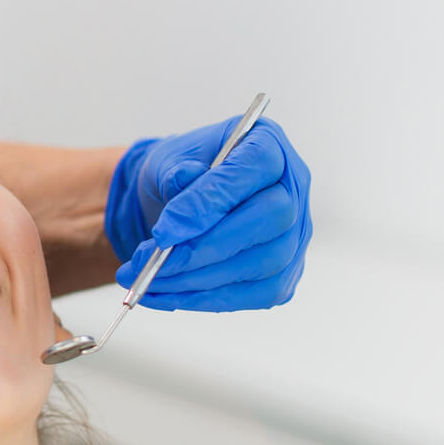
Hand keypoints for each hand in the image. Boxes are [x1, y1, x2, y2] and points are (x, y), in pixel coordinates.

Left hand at [102, 115, 311, 311]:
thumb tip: (184, 182)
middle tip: (151, 263)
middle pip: (269, 221)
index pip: (252, 169)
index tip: (162, 231)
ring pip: (264, 264)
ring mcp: (296, 234)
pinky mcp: (286, 272)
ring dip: (199, 280)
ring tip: (147, 281)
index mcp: (267, 144)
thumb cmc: (179, 176)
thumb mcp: (167, 161)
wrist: (179, 203)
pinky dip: (207, 300)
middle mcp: (293, 188)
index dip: (209, 202)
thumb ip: (175, 171)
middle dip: (204, 249)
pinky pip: (257, 294)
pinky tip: (166, 296)